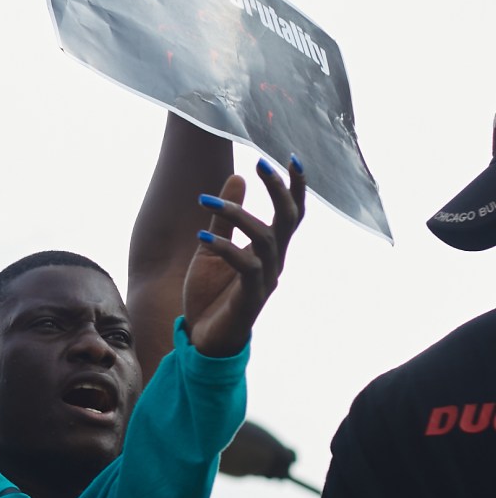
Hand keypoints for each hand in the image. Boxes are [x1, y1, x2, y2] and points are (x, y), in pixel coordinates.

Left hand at [182, 156, 304, 357]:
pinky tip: (201, 237)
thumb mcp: (212, 249)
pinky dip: (224, 248)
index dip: (295, 186)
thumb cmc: (210, 295)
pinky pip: (245, 266)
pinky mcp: (251, 297)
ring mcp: (265, 279)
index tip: (290, 157)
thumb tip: (237, 177)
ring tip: (209, 203)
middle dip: (279, 190)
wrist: (203, 340)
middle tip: (262, 165)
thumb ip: (224, 219)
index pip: (291, 213)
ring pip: (265, 239)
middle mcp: (274, 261)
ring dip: (239, 216)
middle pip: (288, 219)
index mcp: (269, 249)